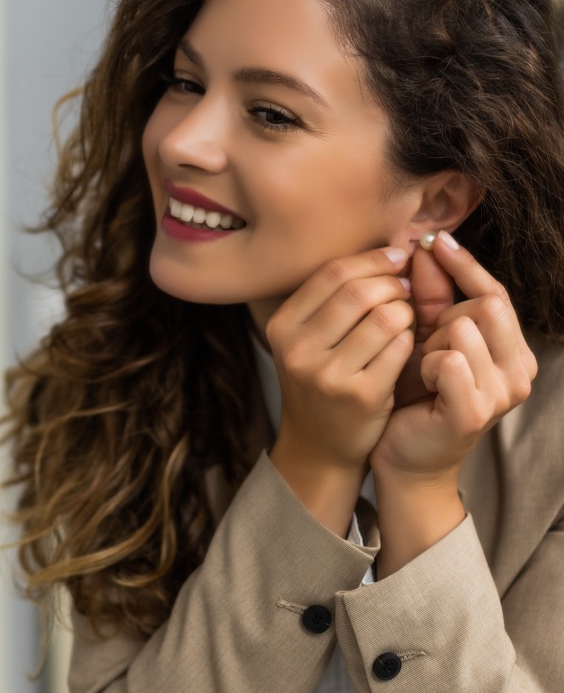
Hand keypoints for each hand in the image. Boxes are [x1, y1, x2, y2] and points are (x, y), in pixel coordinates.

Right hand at [266, 247, 413, 532]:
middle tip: (406, 290)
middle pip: (359, 290)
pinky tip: (407, 345)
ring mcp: (327, 374)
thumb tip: (392, 248)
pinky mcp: (359, 395)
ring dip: (406, 311)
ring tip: (406, 318)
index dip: (373, 259)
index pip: (333, 273)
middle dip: (394, 284)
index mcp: (283, 326)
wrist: (319, 445)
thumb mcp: (309, 338)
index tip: (398, 258)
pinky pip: (399, 347)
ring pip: (384, 316)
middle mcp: (298, 348)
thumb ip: (336, 297)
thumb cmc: (322, 380)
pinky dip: (410, 339)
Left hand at [372, 231, 535, 480]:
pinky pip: (449, 359)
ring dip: (430, 344)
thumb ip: (430, 297)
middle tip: (423, 345)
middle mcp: (519, 370)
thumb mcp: (424, 339)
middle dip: (442, 317)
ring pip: (463, 329)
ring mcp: (502, 393)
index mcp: (512, 349)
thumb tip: (425, 246)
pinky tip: (419, 383)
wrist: (403, 456)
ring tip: (420, 369)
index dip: (464, 264)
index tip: (434, 239)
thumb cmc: (413, 396)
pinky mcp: (475, 411)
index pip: (495, 292)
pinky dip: (426, 365)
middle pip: (483, 305)